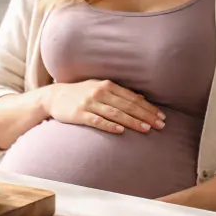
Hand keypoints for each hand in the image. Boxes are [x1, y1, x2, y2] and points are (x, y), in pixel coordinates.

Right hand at [43, 80, 165, 133]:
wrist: (54, 97)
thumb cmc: (81, 93)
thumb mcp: (100, 88)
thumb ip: (120, 93)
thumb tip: (142, 97)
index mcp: (107, 85)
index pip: (133, 98)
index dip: (148, 107)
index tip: (161, 117)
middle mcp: (100, 92)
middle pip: (127, 105)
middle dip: (146, 115)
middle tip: (161, 125)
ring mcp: (89, 103)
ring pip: (115, 113)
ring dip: (132, 121)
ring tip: (146, 129)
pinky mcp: (79, 114)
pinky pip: (97, 121)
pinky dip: (109, 125)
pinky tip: (120, 130)